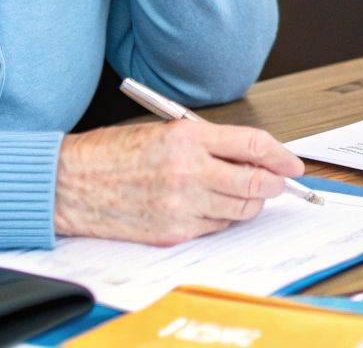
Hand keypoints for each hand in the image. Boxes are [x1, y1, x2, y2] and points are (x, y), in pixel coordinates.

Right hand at [53, 118, 304, 244]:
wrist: (69, 184)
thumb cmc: (110, 154)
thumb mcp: (164, 131)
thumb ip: (209, 143)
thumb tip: (252, 157)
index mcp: (188, 137)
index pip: (255, 146)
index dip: (282, 156)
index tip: (293, 162)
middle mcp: (189, 171)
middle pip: (257, 183)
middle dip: (275, 184)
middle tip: (278, 182)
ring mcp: (182, 205)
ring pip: (241, 210)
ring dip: (251, 203)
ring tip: (242, 193)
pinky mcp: (173, 231)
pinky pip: (216, 228)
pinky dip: (223, 218)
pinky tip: (212, 207)